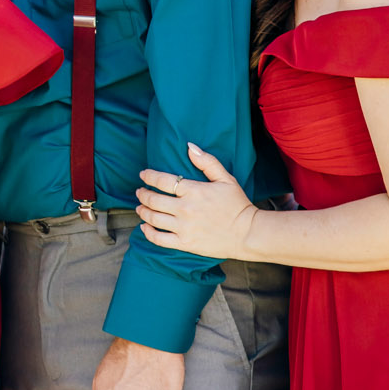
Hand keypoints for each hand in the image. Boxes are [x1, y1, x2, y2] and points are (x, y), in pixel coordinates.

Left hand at [135, 142, 258, 259]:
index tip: (143, 175)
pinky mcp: (185, 243)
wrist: (248, 233)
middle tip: (140, 191)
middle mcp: (185, 209)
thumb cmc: (237, 204)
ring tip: (140, 207)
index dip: (149, 176)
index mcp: (193, 191)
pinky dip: (147, 232)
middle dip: (143, 194)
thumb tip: (189, 146)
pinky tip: (145, 227)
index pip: (162, 180)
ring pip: (153, 218)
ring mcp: (184, 227)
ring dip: (142, 211)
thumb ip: (207, 162)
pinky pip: (159, 239)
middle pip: (153, 200)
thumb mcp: (226, 179)